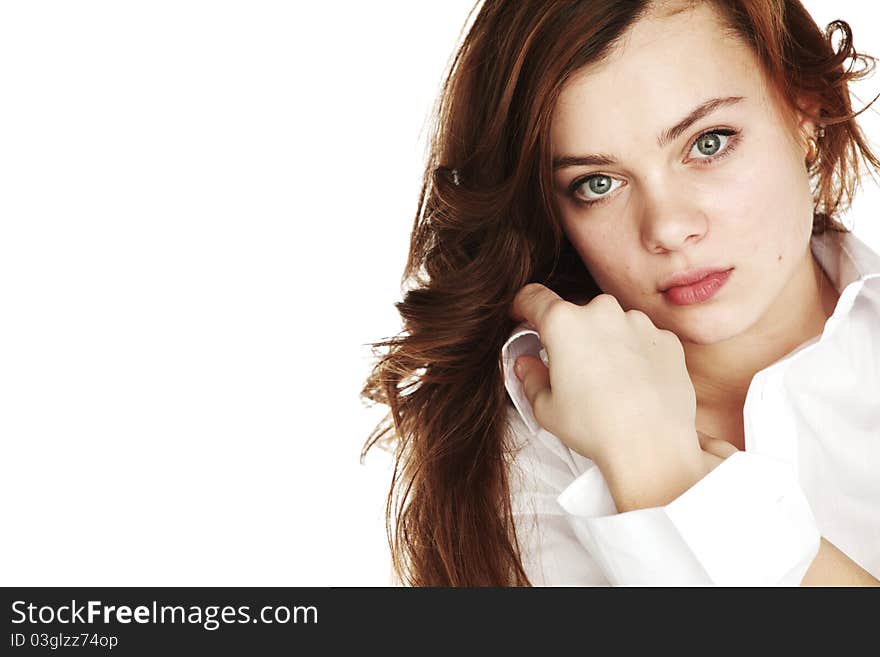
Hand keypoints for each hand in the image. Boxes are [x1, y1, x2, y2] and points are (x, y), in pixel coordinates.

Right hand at [510, 283, 701, 473]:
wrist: (652, 447)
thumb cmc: (596, 428)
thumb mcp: (545, 408)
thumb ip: (530, 377)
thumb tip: (527, 364)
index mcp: (564, 323)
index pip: (533, 297)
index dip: (523, 307)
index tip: (523, 316)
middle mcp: (602, 312)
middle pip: (576, 313)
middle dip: (570, 335)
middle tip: (571, 370)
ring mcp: (639, 322)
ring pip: (612, 325)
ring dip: (605, 343)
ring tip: (607, 383)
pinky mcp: (666, 339)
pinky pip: (642, 339)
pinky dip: (635, 355)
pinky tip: (634, 385)